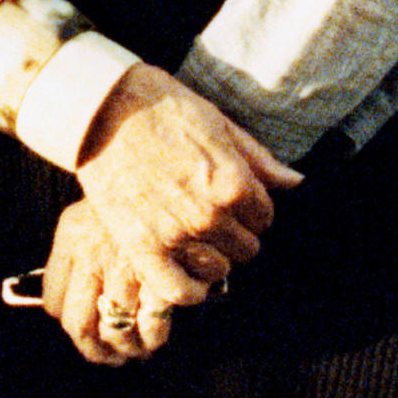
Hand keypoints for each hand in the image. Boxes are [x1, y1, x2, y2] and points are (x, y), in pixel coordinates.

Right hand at [36, 65, 299, 363]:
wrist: (103, 109)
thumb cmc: (163, 107)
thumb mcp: (220, 125)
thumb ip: (259, 161)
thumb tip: (295, 182)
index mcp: (236, 183)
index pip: (265, 217)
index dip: (250, 208)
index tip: (230, 200)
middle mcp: (212, 215)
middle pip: (246, 247)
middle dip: (233, 232)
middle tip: (208, 217)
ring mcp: (177, 235)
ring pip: (218, 269)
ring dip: (211, 257)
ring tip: (193, 239)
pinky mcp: (142, 247)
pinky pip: (177, 291)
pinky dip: (187, 290)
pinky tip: (186, 277)